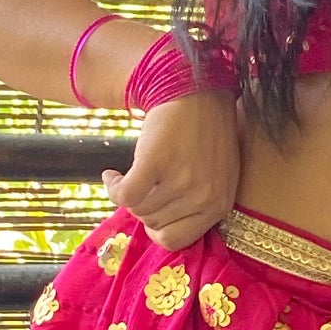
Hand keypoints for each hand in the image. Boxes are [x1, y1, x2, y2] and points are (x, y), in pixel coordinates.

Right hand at [100, 88, 240, 249]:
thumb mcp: (216, 175)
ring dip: (125, 194)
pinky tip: (111, 175)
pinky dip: (112, 187)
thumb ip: (198, 204)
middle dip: (142, 208)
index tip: (150, 211)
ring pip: (138, 209)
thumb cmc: (205, 132)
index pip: (176, 241)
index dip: (156, 229)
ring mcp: (182, 181)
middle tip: (141, 186)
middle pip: (153, 224)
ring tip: (125, 175)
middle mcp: (204, 197)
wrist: (196, 89)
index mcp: (219, 205)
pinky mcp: (157, 162)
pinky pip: (125, 195)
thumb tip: (161, 232)